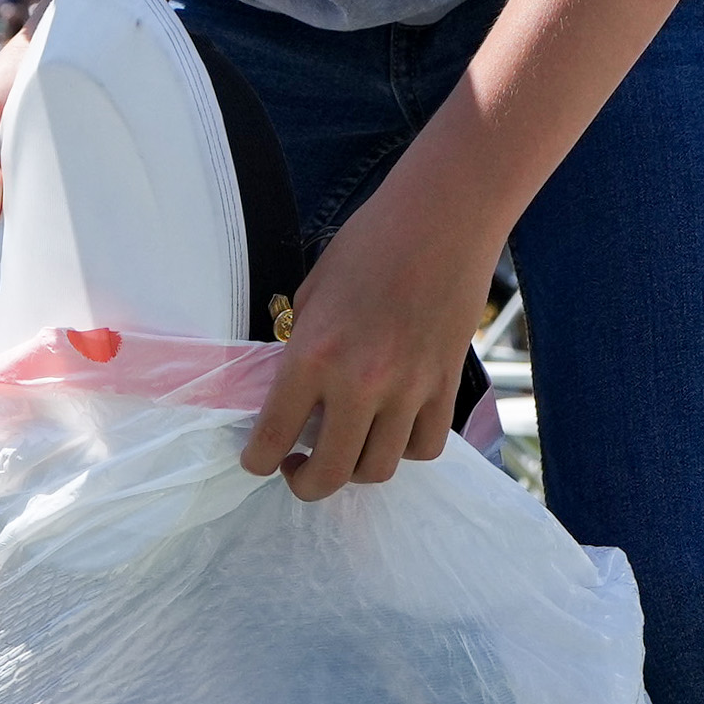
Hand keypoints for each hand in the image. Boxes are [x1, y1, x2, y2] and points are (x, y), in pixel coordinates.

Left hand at [243, 183, 498, 501]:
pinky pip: (424, 446)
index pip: (274, 436)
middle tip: (297, 471)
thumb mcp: (312, 292)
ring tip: (345, 449)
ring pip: (380, 468)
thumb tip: (292, 390)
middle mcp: (360, 382)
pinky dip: (403, 449)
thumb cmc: (370, 242)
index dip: (257, 461)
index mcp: (314, 354)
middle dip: (305, 484)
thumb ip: (300, 347)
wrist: (443, 219)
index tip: (257, 460)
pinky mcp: (446, 385)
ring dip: (355, 469)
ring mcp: (409, 389)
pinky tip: (390, 430)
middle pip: (331, 473)